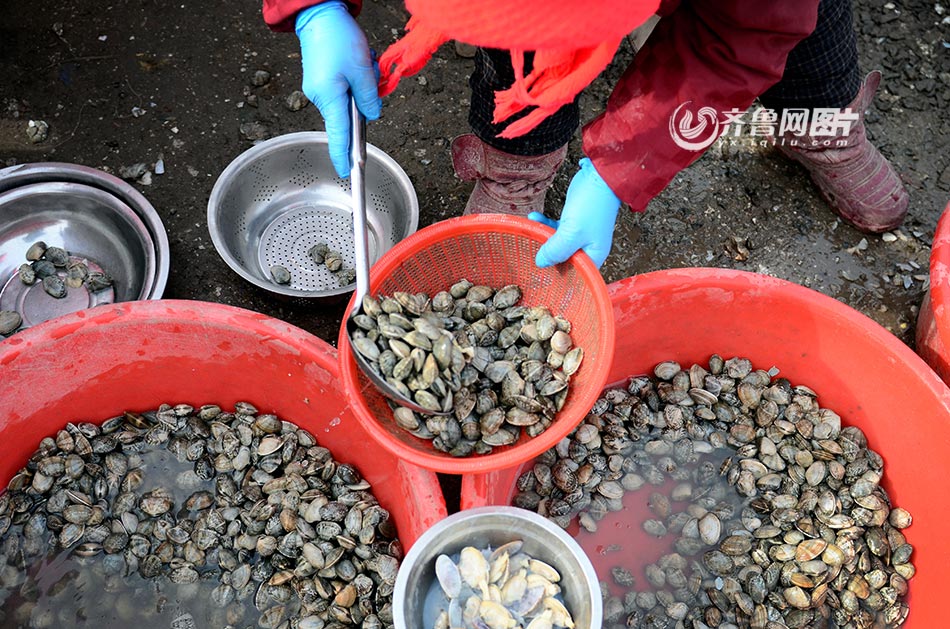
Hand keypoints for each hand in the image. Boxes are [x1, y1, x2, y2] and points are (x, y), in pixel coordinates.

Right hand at [296, 1, 380, 176]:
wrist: (320, 15)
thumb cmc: (338, 38)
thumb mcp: (362, 69)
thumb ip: (369, 97)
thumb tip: (372, 115)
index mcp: (329, 97)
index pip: (339, 135)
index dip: (344, 155)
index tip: (346, 172)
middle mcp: (321, 97)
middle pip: (349, 115)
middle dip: (365, 100)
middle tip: (369, 73)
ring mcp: (320, 89)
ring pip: (350, 100)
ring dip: (362, 85)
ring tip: (362, 62)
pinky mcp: (322, 81)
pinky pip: (345, 89)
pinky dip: (356, 78)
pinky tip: (357, 61)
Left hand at [529, 158, 621, 267]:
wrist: (600, 176)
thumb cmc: (592, 206)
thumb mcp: (571, 232)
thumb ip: (556, 250)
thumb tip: (540, 263)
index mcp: (593, 255)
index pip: (574, 274)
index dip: (556, 275)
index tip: (538, 272)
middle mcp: (587, 248)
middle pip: (563, 260)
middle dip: (546, 255)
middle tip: (528, 251)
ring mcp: (580, 234)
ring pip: (556, 243)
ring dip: (542, 236)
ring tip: (531, 226)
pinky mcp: (573, 222)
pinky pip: (555, 229)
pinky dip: (544, 224)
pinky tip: (534, 216)